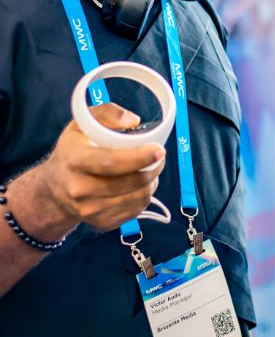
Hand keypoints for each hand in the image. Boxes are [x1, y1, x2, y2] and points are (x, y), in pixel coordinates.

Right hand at [24, 103, 165, 235]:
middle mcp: (80, 189)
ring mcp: (90, 210)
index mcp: (76, 160)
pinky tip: (138, 185)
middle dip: (153, 169)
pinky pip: (135, 211)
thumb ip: (107, 113)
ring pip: (137, 198)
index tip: (158, 150)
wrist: (53, 188)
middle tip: (159, 156)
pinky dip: (143, 197)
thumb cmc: (73, 150)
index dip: (140, 157)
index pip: (112, 162)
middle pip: (129, 183)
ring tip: (149, 169)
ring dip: (151, 182)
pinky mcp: (101, 223)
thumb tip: (133, 121)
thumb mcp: (82, 123)